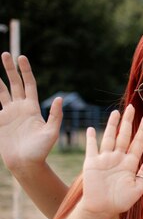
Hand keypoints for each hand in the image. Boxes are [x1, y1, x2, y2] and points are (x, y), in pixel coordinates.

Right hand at [0, 52, 61, 170]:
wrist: (26, 163)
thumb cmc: (41, 150)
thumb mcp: (51, 132)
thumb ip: (55, 115)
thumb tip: (60, 98)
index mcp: (33, 108)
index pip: (29, 85)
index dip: (25, 71)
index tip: (21, 57)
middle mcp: (21, 108)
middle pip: (14, 84)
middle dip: (10, 69)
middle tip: (5, 54)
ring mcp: (9, 114)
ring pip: (2, 91)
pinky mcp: (0, 121)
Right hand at [81, 105, 142, 218]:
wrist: (102, 209)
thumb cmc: (120, 202)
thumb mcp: (137, 189)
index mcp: (130, 164)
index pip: (138, 143)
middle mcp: (118, 158)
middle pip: (124, 136)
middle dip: (128, 122)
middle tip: (132, 108)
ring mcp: (105, 160)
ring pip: (109, 138)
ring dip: (112, 125)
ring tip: (116, 112)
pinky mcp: (92, 164)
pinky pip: (92, 148)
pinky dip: (91, 138)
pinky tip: (91, 129)